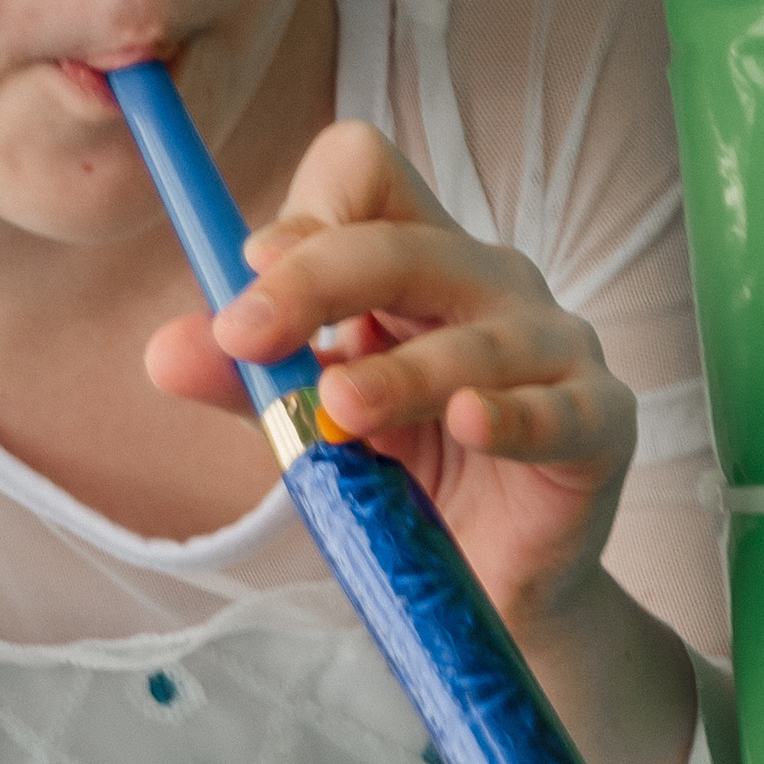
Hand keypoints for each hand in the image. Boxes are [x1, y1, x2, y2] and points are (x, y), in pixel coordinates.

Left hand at [145, 120, 694, 763]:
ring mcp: (556, 347)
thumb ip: (250, 385)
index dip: (308, 212)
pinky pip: (559, 411)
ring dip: (400, 372)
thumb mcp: (314, 425)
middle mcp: (491, 284)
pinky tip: (470, 423)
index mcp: (418, 260)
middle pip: (407, 242)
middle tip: (248, 336)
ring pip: (475, 337)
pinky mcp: (601, 423)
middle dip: (318, 281)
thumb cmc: (411, 478)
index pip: (369, 175)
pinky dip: (511, 416)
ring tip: (341, 411)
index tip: (249, 272)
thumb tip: (162, 353)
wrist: (493, 589)